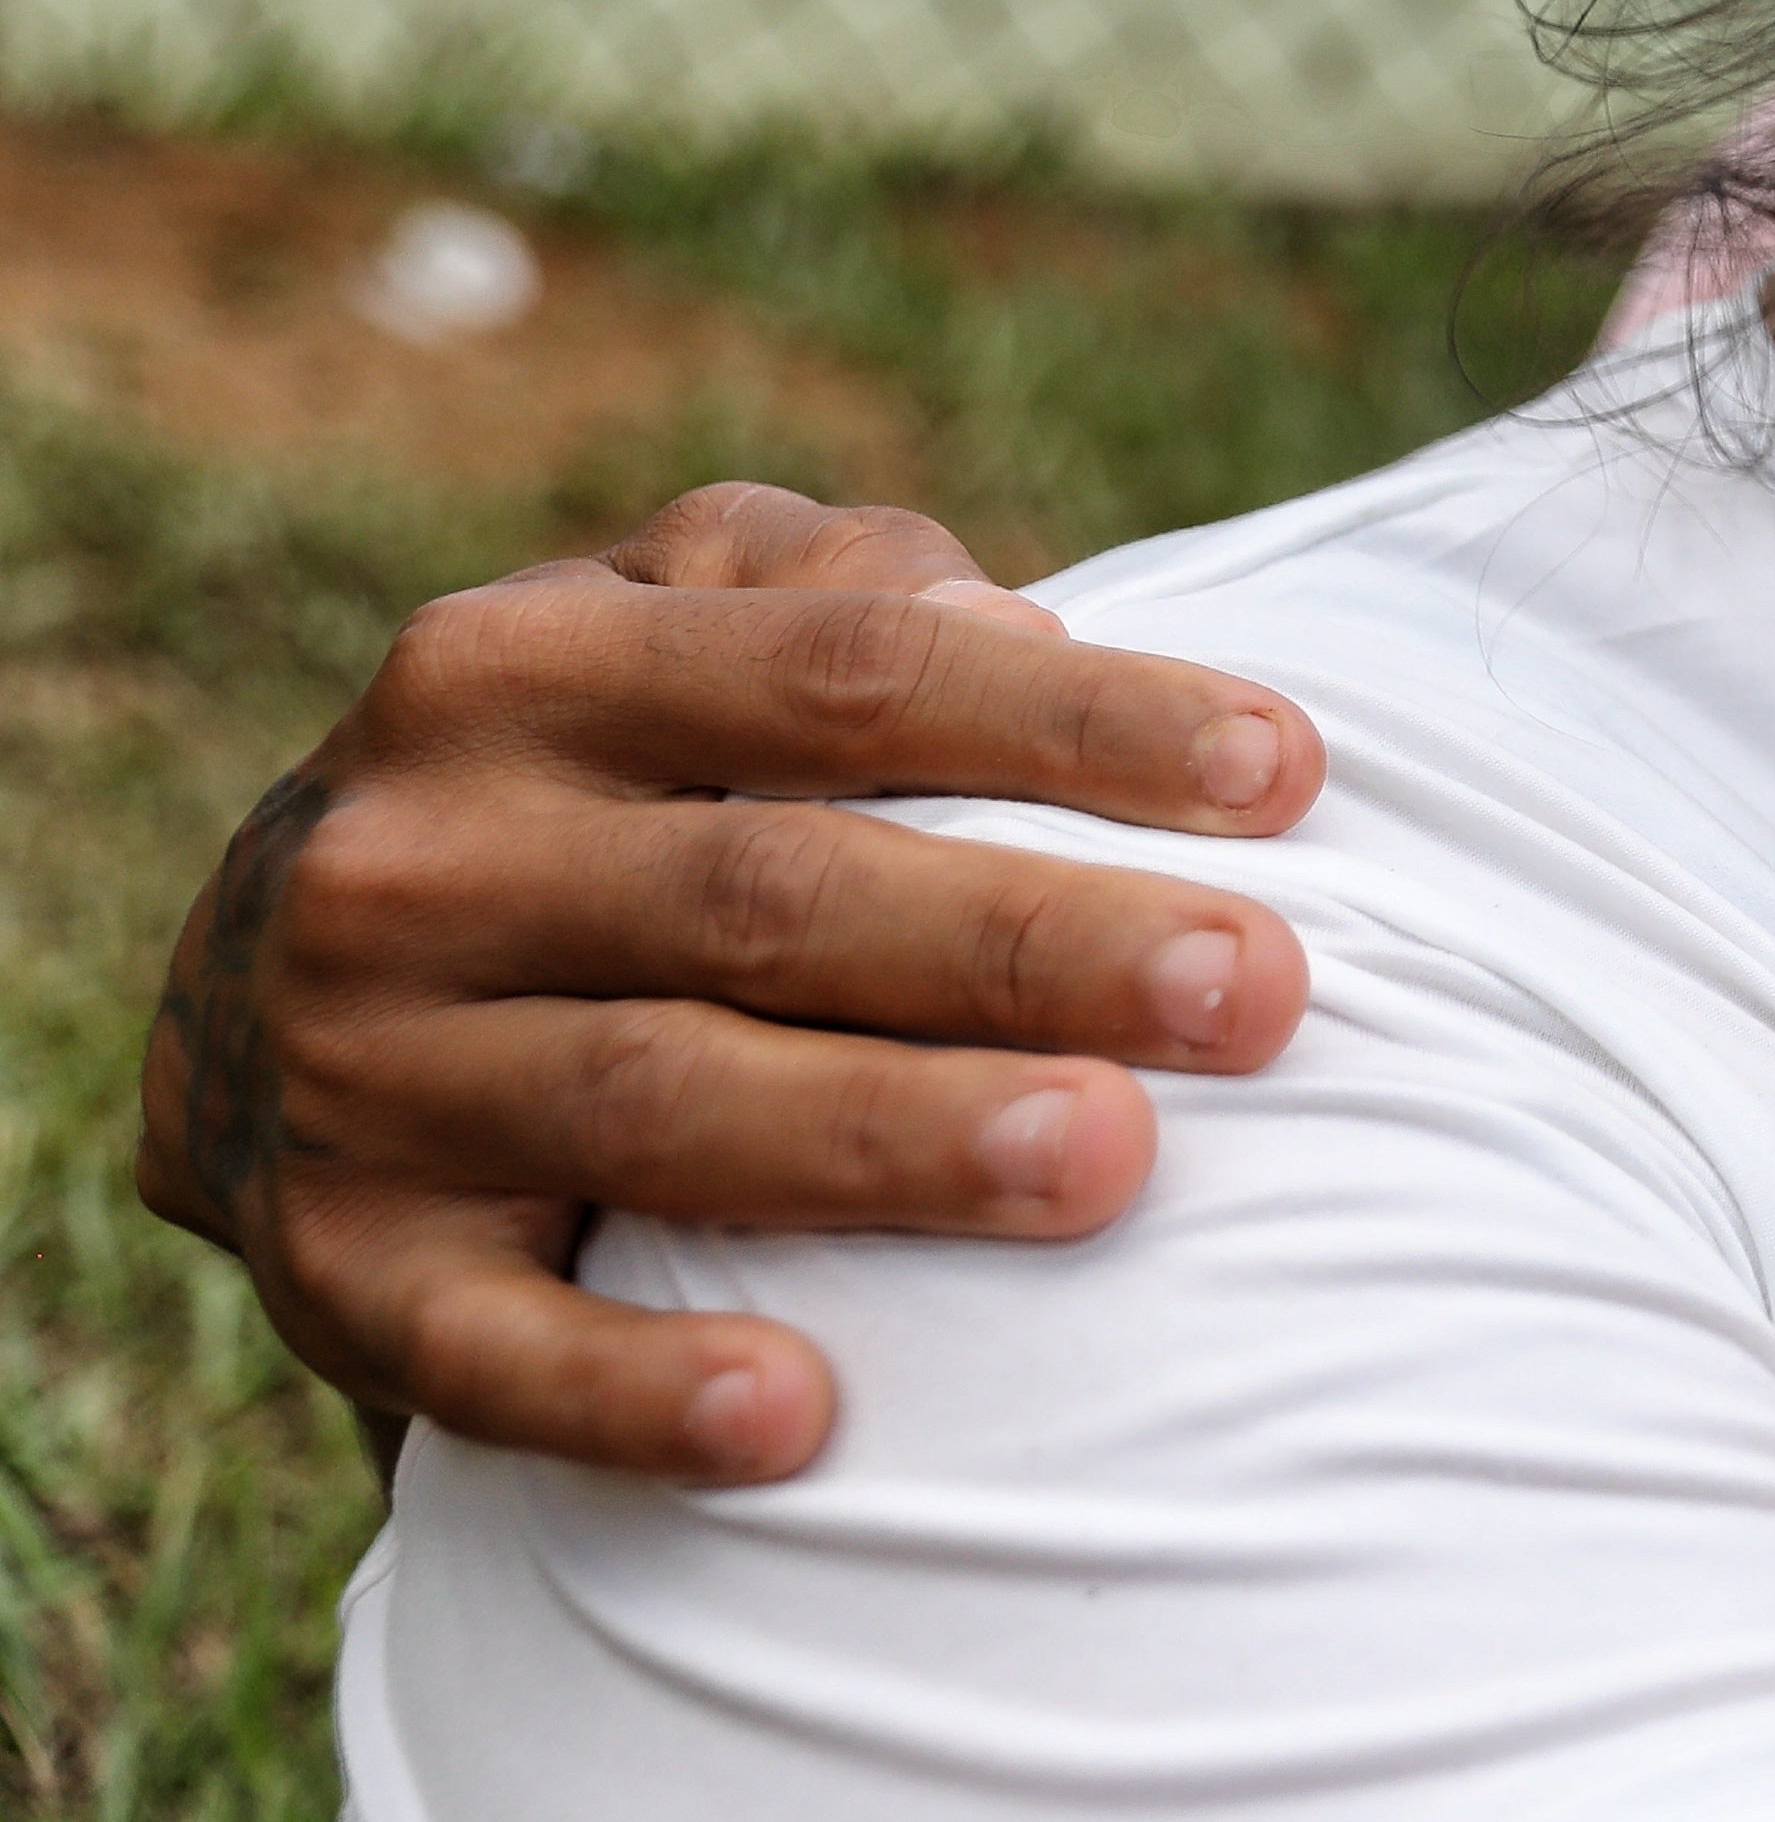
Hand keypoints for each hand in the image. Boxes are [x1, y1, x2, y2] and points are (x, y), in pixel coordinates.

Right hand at [132, 486, 1325, 1483]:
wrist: (249, 991)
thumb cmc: (583, 782)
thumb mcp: (665, 626)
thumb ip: (840, 592)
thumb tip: (1033, 634)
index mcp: (521, 664)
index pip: (844, 671)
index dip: (1075, 718)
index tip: (1288, 776)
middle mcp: (419, 857)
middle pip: (770, 891)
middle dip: (1030, 941)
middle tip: (1258, 991)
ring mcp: (358, 1070)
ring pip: (660, 1100)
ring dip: (892, 1140)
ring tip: (1111, 1162)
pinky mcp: (336, 1269)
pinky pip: (485, 1348)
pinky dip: (635, 1391)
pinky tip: (804, 1418)